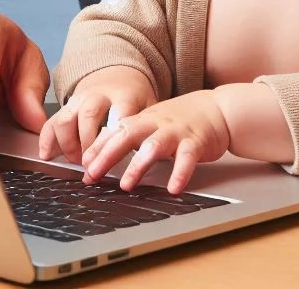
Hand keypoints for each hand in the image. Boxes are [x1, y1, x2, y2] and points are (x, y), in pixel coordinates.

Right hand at [39, 66, 155, 163]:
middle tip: (90, 167)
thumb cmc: (134, 97)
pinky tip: (47, 155)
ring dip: (68, 143)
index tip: (112, 156)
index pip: (119, 113)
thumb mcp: (148, 106)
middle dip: (87, 143)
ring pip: (67, 117)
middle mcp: (99, 95)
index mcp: (124, 95)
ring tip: (76, 162)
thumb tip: (146, 156)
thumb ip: (146, 127)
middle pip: (90, 114)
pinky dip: (46, 139)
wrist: (118, 74)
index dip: (114, 135)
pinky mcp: (66, 106)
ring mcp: (79, 99)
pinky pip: (52, 120)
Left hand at [81, 90, 230, 193]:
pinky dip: (180, 173)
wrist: (216, 109)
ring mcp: (176, 132)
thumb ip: (129, 135)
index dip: (98, 147)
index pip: (115, 131)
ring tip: (127, 185)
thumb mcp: (151, 123)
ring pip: (154, 146)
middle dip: (108, 154)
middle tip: (92, 174)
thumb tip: (99, 154)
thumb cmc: (179, 119)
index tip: (82, 165)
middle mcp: (156, 124)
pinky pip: (187, 158)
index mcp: (143, 120)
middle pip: (128, 135)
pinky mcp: (196, 142)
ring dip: (138, 165)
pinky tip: (173, 188)